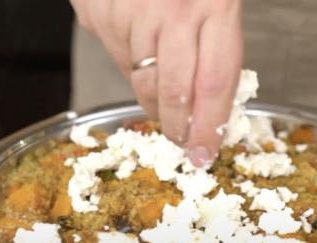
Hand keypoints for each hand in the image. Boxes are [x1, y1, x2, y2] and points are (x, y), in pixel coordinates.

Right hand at [70, 0, 242, 166]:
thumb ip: (218, 52)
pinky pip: (115, 57)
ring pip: (140, 80)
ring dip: (153, 95)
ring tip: (162, 84)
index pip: (214, 84)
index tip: (204, 153)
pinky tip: (138, 43)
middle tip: (180, 140)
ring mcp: (131, 12)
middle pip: (173, 93)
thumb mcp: (219, 4)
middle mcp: (172, 12)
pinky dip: (129, 63)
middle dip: (176, 127)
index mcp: (214, 7)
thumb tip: (211, 111)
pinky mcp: (98, 12)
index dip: (208, 127)